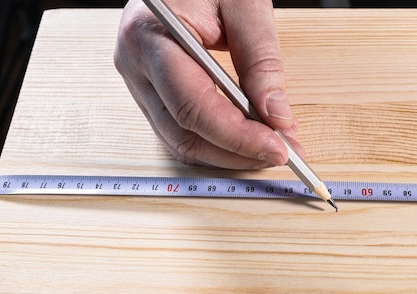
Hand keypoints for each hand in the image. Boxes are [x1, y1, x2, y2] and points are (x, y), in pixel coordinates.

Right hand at [114, 0, 302, 169]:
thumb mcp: (245, 6)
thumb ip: (261, 63)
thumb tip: (278, 119)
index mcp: (149, 37)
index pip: (193, 107)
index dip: (238, 137)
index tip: (278, 149)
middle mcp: (135, 65)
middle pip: (183, 134)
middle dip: (236, 153)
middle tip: (282, 154)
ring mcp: (138, 82)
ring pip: (179, 142)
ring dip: (226, 155)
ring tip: (268, 150)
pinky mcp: (150, 91)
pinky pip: (179, 132)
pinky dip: (214, 143)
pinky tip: (244, 142)